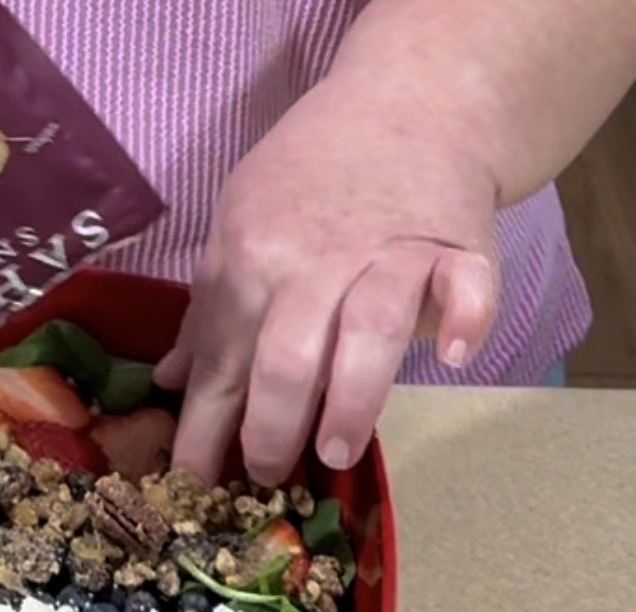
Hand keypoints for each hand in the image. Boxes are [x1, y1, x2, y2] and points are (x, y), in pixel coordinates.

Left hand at [155, 76, 500, 486]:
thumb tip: (169, 379)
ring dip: (351, 397)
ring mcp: (388, 253)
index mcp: (248, 263)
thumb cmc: (309, 178)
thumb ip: (210, 309)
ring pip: (367, 330)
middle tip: (267, 476)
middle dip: (271, 428)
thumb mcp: (238, 226)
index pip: (221, 362)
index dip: (204, 430)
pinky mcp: (455, 246)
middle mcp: (312, 262)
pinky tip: (454, 355)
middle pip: (287, 357)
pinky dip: (464, 316)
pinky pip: (466, 285)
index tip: (194, 486)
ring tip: (334, 451)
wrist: (405, 102)